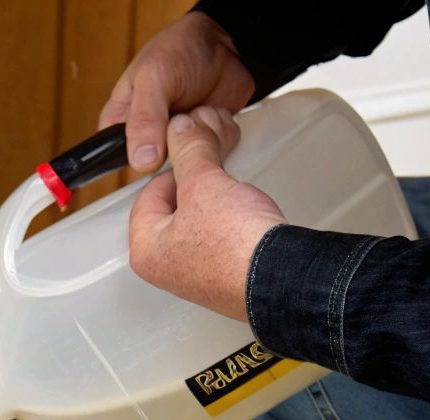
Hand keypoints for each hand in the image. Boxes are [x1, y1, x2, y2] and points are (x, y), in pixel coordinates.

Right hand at [99, 12, 255, 172]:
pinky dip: (217, 142)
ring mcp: (175, 140)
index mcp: (120, 120)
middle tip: (181, 124)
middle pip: (151, 168)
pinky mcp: (201, 143)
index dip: (133, 161)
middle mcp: (146, 135)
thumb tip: (140, 160)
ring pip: (182, 166)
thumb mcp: (154, 77)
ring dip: (196, 144)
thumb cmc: (182, 49)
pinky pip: (208, 159)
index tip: (154, 150)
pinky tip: (214, 121)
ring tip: (199, 115)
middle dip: (172, 152)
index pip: (113, 158)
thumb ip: (144, 119)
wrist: (228, 44)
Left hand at [129, 107, 284, 321]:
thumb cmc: (237, 248)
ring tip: (231, 190)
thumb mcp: (204, 184)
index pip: (147, 195)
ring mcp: (197, 275)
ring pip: (197, 221)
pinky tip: (243, 212)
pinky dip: (229, 218)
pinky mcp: (226, 276)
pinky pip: (220, 237)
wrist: (283, 279)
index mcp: (146, 251)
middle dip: (195, 181)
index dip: (173, 168)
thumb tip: (180, 130)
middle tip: (213, 167)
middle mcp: (167, 269)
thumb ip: (189, 152)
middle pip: (172, 208)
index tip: (192, 155)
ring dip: (213, 198)